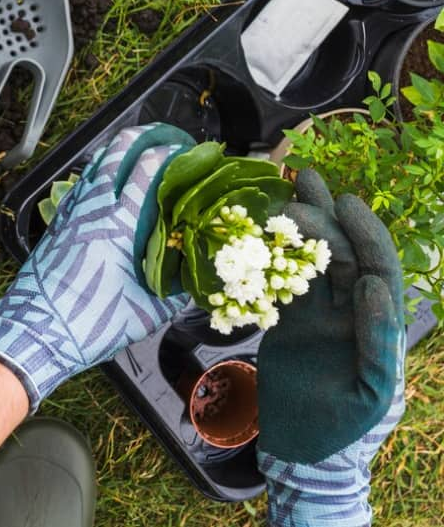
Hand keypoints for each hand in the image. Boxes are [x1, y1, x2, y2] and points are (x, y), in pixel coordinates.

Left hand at [0, 123, 195, 410]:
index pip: (147, 170)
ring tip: (138, 150)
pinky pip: (79, 186)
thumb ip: (176, 294)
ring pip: (94, 165)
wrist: (35, 332)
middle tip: (164, 136)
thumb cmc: (89, 324)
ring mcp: (70, 213)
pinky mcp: (56, 224)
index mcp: (119, 225)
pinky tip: (106, 183)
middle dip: (142, 136)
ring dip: (117, 151)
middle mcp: (92, 209)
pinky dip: (96, 174)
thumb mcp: (146, 314)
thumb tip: (197, 281)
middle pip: (117, 152)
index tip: (189, 151)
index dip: (170, 153)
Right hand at [257, 169, 404, 526]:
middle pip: (342, 256)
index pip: (376, 269)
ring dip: (301, 228)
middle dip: (326, 220)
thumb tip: (371, 286)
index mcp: (377, 326)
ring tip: (287, 189)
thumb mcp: (371, 393)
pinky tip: (261, 231)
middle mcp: (350, 314)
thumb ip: (378, 340)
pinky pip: (281, 283)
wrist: (303, 452)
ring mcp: (319, 316)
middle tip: (301, 188)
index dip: (364, 234)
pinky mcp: (288, 323)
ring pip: (312, 263)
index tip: (345, 203)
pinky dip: (272, 257)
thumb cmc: (344, 430)